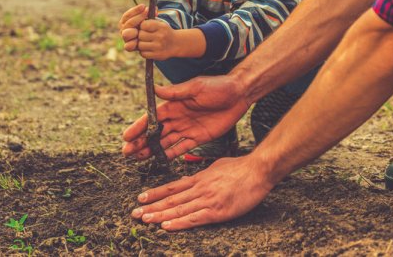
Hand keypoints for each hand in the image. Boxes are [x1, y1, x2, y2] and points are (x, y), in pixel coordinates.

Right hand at [119, 4, 147, 52]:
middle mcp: (124, 30)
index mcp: (125, 22)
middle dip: (137, 18)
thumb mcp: (149, 20)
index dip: (135, 10)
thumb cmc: (148, 28)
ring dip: (133, 31)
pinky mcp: (129, 47)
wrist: (150, 41)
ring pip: (126, 34)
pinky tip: (138, 41)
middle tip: (146, 13)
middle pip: (128, 23)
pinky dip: (133, 43)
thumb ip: (150, 14)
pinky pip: (128, 46)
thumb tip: (155, 9)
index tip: (144, 6)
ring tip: (141, 29)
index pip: (127, 15)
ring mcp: (126, 39)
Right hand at [122, 74, 248, 160]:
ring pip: (165, 142)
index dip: (139, 127)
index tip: (126, 137)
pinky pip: (182, 148)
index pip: (152, 117)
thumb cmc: (218, 86)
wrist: (239, 94)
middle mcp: (178, 117)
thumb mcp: (196, 87)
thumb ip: (176, 92)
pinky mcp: (199, 137)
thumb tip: (155, 89)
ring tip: (137, 158)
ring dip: (151, 149)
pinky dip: (170, 154)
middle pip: (155, 132)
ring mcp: (187, 128)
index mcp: (175, 104)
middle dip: (141, 142)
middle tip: (127, 152)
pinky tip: (158, 160)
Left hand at [130, 155, 273, 230]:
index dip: (155, 193)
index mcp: (200, 178)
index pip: (172, 187)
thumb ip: (203, 175)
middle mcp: (200, 188)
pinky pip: (194, 218)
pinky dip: (179, 223)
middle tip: (134, 213)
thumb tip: (191, 180)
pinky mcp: (217, 211)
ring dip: (160, 215)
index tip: (141, 198)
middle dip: (151, 207)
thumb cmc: (241, 168)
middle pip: (171, 200)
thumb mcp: (217, 166)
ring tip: (144, 220)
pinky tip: (166, 226)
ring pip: (179, 209)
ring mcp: (207, 199)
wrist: (258, 170)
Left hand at [131, 19, 176, 60]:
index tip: (144, 27)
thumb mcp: (159, 23)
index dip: (142, 26)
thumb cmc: (163, 31)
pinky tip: (148, 48)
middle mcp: (161, 36)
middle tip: (145, 35)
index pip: (143, 25)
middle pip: (140, 35)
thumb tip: (138, 15)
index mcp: (161, 26)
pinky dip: (143, 51)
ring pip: (140, 45)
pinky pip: (143, 53)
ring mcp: (159, 47)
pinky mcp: (157, 55)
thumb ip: (148, 19)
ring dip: (141, 44)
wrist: (176, 44)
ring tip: (146, 42)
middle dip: (140, 35)